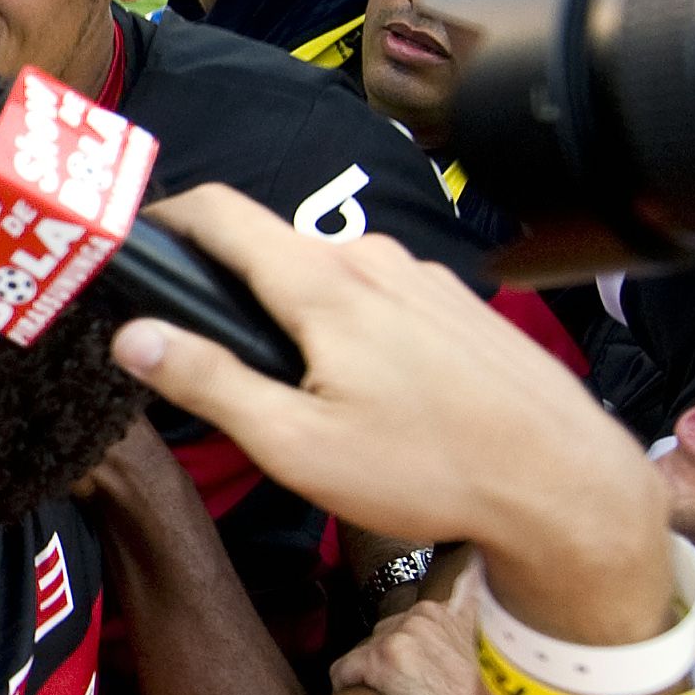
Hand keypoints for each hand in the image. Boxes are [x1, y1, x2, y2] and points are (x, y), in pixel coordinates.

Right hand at [112, 186, 664, 581]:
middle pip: (270, 246)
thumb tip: (133, 336)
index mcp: (323, 285)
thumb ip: (210, 383)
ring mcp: (422, 276)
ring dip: (291, 311)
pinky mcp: (456, 301)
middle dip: (227, 287)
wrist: (565, 484)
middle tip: (208, 356)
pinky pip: (374, 293)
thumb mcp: (297, 445)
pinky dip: (345, 323)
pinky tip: (364, 389)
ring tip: (294, 387)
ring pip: (325, 273)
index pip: (219, 211)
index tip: (130, 245)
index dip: (161, 218)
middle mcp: (373, 260)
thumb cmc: (429, 470)